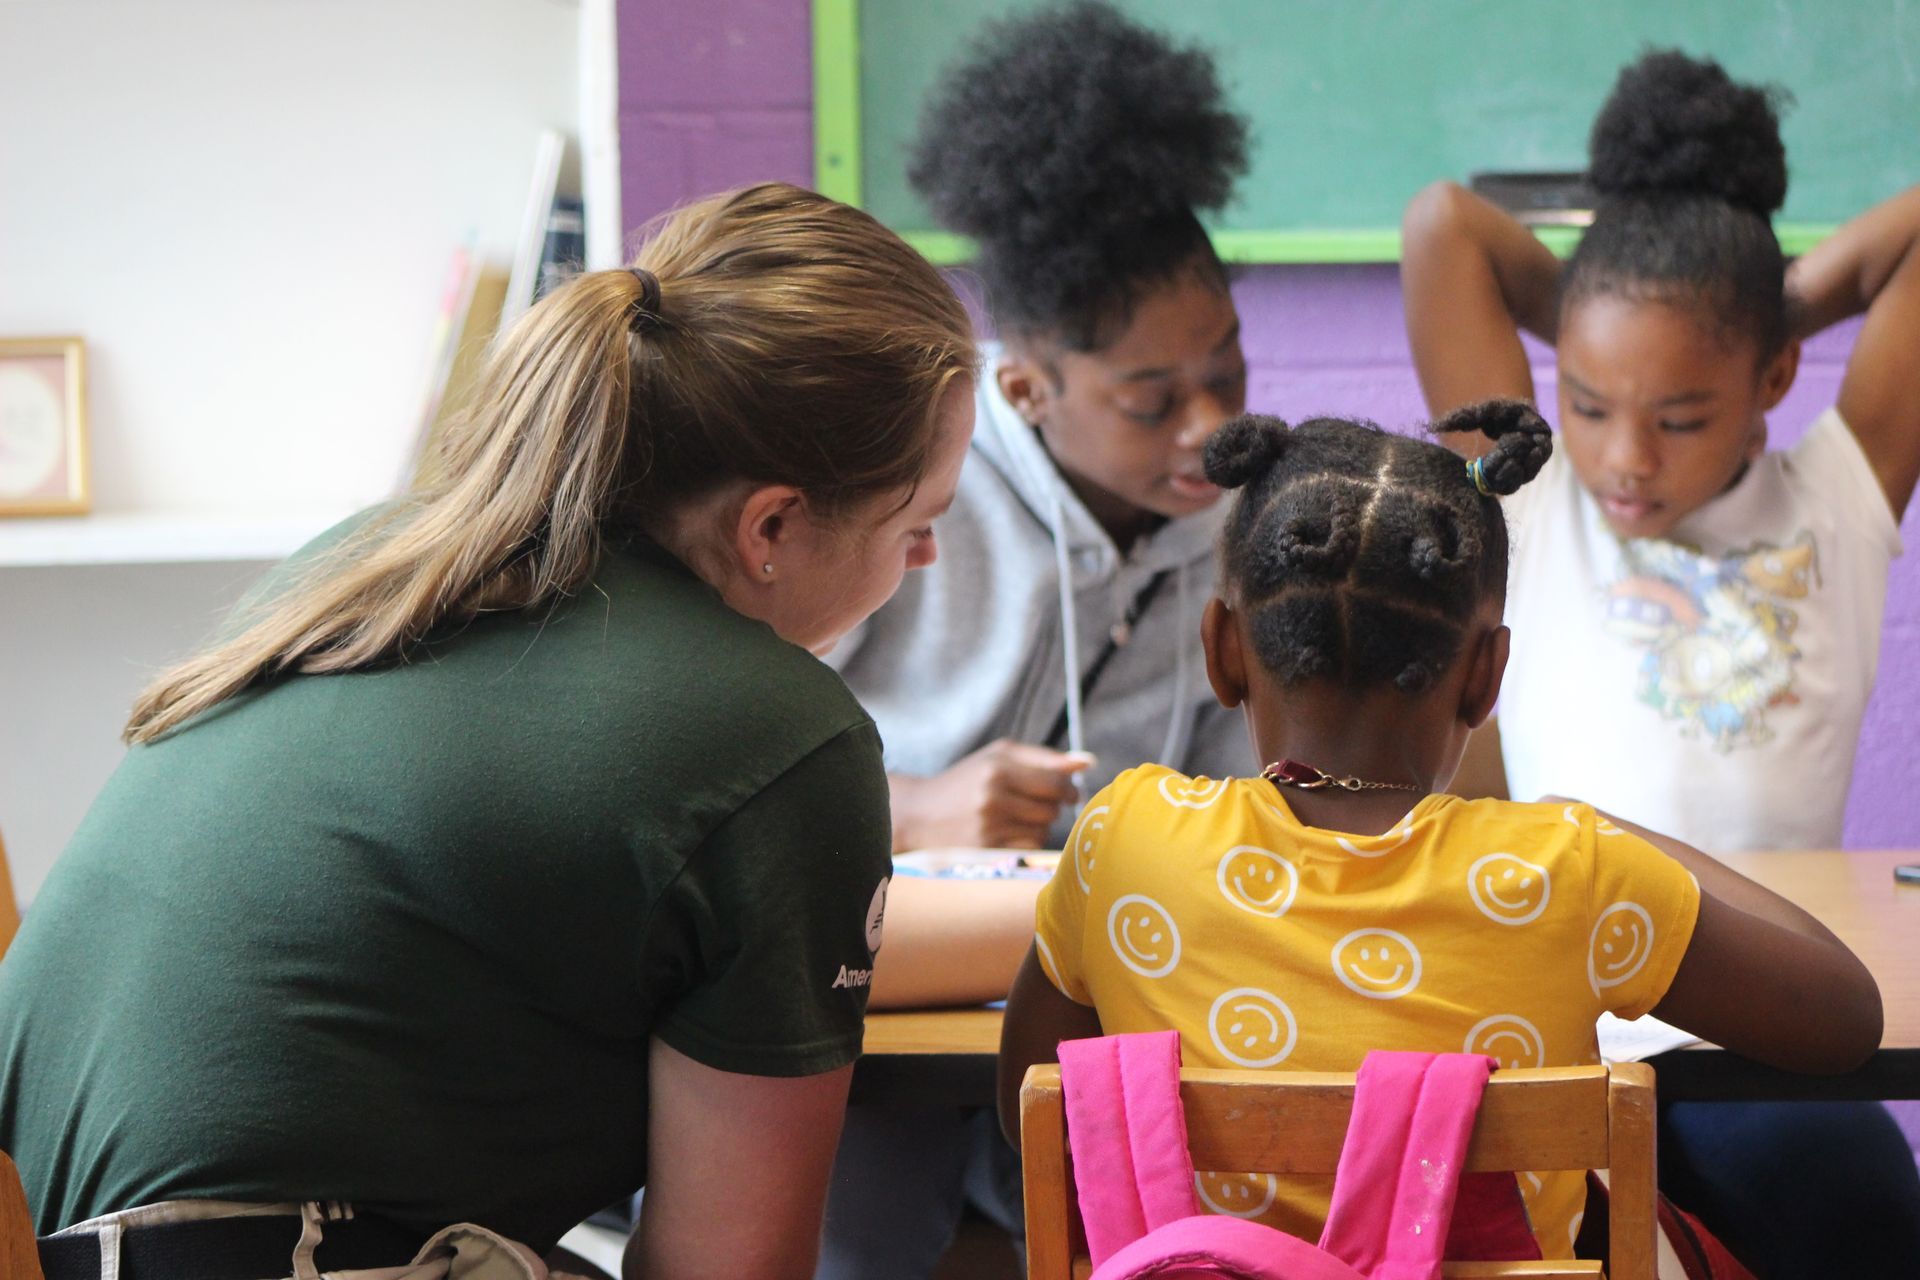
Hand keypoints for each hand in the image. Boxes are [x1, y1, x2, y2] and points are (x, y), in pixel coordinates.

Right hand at [891, 739, 1095, 850]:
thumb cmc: (966, 780)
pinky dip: (1029, 840)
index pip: (1056, 780)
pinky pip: (1030, 847)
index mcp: (998, 767)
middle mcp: (993, 795)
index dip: (1068, 787)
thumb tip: (1088, 762)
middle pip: (1053, 806)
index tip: (1067, 790)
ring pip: (1044, 828)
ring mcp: (989, 825)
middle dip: (1054, 805)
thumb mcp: (998, 757)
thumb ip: (1043, 758)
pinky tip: (1012, 833)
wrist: (919, 814)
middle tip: (1039, 803)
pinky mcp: (987, 849)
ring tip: (1020, 817)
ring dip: (1041, 823)